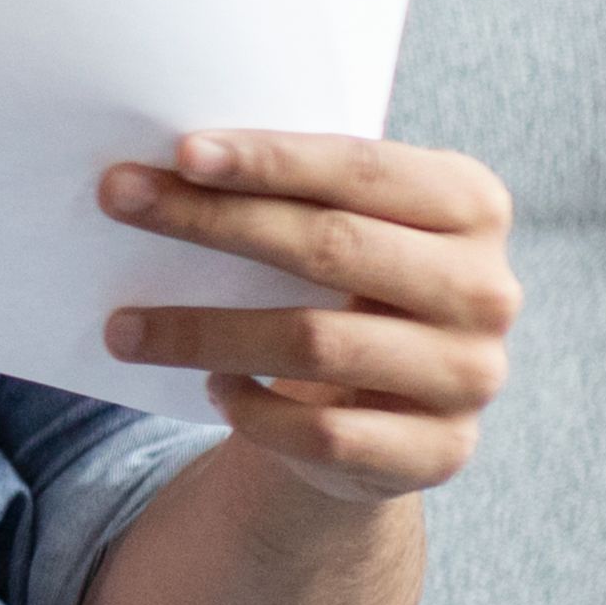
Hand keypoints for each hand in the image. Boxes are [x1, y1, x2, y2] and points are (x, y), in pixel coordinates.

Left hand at [96, 130, 521, 504]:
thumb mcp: (353, 229)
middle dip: (213, 221)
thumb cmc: (351, 288)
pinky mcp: (439, 452)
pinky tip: (210, 389)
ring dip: (202, 332)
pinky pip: (322, 431)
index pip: (363, 170)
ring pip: (314, 343)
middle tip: (119, 200)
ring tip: (123, 327)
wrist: (392, 409)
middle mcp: (486, 289)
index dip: (271, 160)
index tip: (181, 152)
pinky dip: (253, 410)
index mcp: (473, 206)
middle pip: (331, 247)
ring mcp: (469, 375)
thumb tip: (169, 170)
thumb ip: (300, 197)